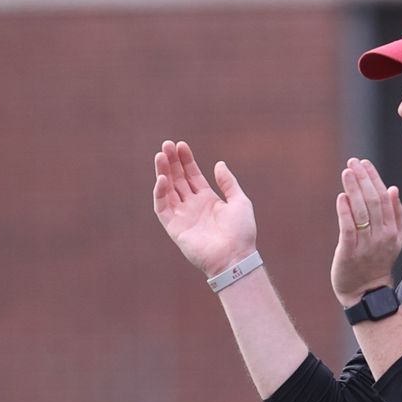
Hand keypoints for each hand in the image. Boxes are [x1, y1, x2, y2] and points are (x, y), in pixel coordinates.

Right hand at [152, 140, 256, 275]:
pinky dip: (160, 193)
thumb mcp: (240, 201)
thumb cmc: (242, 232)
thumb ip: (228, 183)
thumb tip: (219, 163)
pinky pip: (162, 208)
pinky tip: (162, 179)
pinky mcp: (174, 227)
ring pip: (167, 190)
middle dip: (171, 162)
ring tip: (160, 155)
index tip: (181, 145)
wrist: (236, 256)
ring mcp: (182, 216)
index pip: (192, 176)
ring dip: (162, 173)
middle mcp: (193, 206)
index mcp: (208, 199)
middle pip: (178, 179)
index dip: (186, 160)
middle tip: (166, 144)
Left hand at [331, 158, 401, 306]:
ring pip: (362, 212)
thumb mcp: (393, 239)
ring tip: (346, 172)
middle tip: (353, 162)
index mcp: (392, 230)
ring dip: (354, 189)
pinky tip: (342, 197)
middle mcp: (382, 236)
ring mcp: (366, 244)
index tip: (364, 164)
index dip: (374, 179)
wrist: (367, 293)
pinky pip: (349, 228)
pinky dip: (345, 211)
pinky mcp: (350, 252)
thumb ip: (395, 215)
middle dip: (363, 179)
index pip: (384, 198)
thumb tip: (393, 188)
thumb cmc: (377, 263)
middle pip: (373, 201)